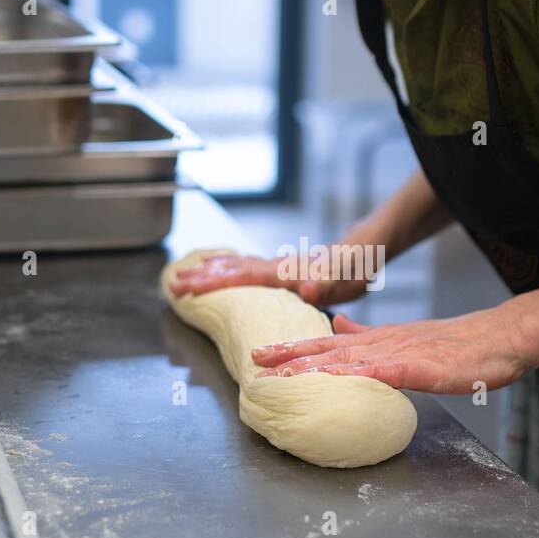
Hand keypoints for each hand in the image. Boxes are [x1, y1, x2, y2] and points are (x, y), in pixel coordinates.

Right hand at [169, 252, 369, 305]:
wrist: (365, 249)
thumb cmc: (357, 267)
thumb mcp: (346, 279)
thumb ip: (327, 283)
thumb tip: (307, 288)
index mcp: (286, 272)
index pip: (243, 277)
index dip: (214, 282)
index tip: (188, 286)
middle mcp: (277, 266)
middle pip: (232, 269)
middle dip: (202, 276)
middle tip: (173, 282)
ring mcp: (279, 265)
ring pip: (237, 265)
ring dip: (211, 270)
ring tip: (185, 273)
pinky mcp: (283, 268)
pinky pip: (248, 267)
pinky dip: (228, 266)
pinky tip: (221, 268)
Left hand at [251, 306, 530, 394]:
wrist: (498, 337)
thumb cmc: (457, 344)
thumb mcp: (404, 337)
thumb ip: (367, 334)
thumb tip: (336, 324)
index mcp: (377, 339)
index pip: (327, 343)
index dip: (293, 348)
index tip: (261, 354)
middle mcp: (382, 343)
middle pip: (329, 350)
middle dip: (290, 356)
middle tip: (255, 360)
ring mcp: (401, 354)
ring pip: (350, 361)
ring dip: (316, 366)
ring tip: (285, 373)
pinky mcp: (422, 368)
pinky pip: (389, 372)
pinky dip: (364, 375)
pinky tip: (344, 379)